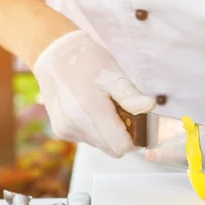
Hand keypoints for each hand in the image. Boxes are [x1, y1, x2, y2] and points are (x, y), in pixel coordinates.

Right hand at [32, 31, 154, 156]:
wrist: (54, 56)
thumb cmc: (88, 62)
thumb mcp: (113, 74)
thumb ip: (130, 94)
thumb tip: (150, 107)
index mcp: (91, 109)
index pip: (121, 146)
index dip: (135, 140)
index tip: (139, 125)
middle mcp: (75, 124)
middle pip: (112, 149)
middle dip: (123, 135)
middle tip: (123, 111)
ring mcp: (66, 130)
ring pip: (101, 146)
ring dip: (108, 133)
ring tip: (105, 107)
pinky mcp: (60, 131)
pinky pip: (88, 140)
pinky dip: (95, 130)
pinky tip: (90, 110)